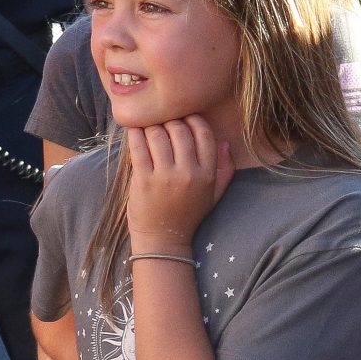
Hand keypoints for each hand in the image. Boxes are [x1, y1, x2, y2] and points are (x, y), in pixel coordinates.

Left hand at [123, 116, 232, 252]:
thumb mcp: (213, 195)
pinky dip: (135, 134)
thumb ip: (225, 170)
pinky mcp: (143, 180)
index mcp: (207, 174)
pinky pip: (138, 147)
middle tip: (162, 123)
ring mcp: (165, 176)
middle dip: (170, 121)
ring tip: (148, 128)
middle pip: (180, 129)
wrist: (163, 240)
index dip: (193, 119)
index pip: (204, 133)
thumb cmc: (188, 215)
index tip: (183, 119)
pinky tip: (135, 131)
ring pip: (158, 134)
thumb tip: (225, 143)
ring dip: (152, 126)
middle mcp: (188, 173)